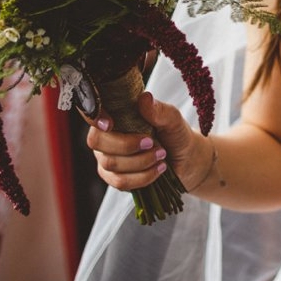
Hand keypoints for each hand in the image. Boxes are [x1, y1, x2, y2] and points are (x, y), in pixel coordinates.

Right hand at [86, 90, 210, 191]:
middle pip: (97, 141)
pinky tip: (158, 169)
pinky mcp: (114, 178)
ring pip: (110, 164)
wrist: (186, 159)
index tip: (110, 124)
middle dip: (127, 145)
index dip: (96, 118)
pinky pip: (119, 182)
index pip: (94, 114)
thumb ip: (159, 111)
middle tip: (153, 143)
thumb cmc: (175, 134)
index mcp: (115, 115)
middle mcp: (105, 136)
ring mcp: (106, 158)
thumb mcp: (173, 120)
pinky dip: (142, 177)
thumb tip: (145, 98)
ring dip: (140, 162)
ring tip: (161, 156)